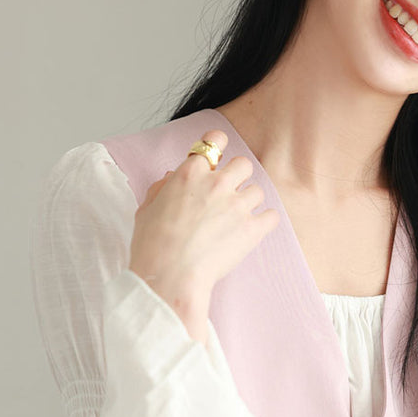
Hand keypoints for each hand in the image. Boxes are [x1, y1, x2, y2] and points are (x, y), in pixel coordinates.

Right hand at [129, 128, 279, 341]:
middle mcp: (217, 184)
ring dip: (249, 202)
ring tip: (237, 219)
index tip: (220, 154)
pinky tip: (254, 230)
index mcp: (190, 174)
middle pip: (243, 164)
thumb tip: (170, 179)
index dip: (219, 145)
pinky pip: (271, 216)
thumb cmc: (152, 247)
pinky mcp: (252, 229)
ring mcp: (237, 206)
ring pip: (258, 190)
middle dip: (238, 176)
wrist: (170, 276)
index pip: (215, 140)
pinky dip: (265, 222)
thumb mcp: (146, 210)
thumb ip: (161, 189)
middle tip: (229, 193)